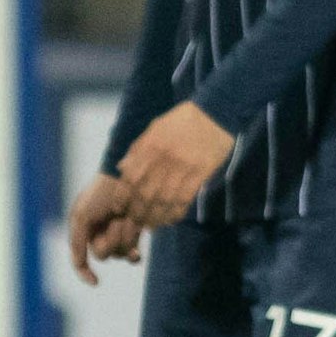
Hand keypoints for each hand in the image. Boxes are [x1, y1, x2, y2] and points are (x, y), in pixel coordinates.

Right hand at [67, 173, 142, 286]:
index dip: (85, 273)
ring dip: (124, 237)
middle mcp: (99, 234)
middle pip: (104, 255)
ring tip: (128, 218)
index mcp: (84, 230)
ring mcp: (118, 234)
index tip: (96, 282)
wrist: (128, 177)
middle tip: (116, 221)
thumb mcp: (81, 216)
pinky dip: (133, 255)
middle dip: (110, 240)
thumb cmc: (101, 194)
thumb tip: (79, 264)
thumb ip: (77, 242)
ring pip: (119, 253)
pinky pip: (132, 254)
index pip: (80, 259)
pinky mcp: (134, 232)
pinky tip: (136, 255)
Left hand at [118, 102, 235, 228]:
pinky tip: (173, 218)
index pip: (130, 179)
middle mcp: (163, 159)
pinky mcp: (200, 172)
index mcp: (149, 147)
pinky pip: (185, 197)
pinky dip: (177, 211)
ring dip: (157, 216)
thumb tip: (122, 168)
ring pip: (164, 199)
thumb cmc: (183, 119)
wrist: (215, 112)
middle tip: (137, 222)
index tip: (120, 209)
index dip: (122, 198)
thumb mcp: (155, 128)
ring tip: (153, 225)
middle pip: (145, 194)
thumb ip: (138, 149)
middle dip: (139, 212)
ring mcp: (182, 166)